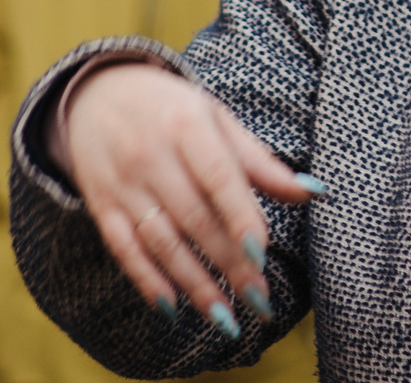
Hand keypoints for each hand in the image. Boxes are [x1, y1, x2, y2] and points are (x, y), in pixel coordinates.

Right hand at [62, 62, 314, 331]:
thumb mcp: (217, 118)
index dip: (240, 216)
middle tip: (259, 300)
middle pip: (195, 218)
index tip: (263, 253)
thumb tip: (313, 191)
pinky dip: (147, 281)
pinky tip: (172, 308)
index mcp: (187, 126)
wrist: (96, 94)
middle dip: (229, 263)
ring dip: (194, 283)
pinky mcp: (101, 207)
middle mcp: (151, 157)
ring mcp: (123, 185)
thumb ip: (260, 160)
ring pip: (161, 242)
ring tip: (225, 316)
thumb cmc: (172, 109)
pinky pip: (124, 250)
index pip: (219, 177)